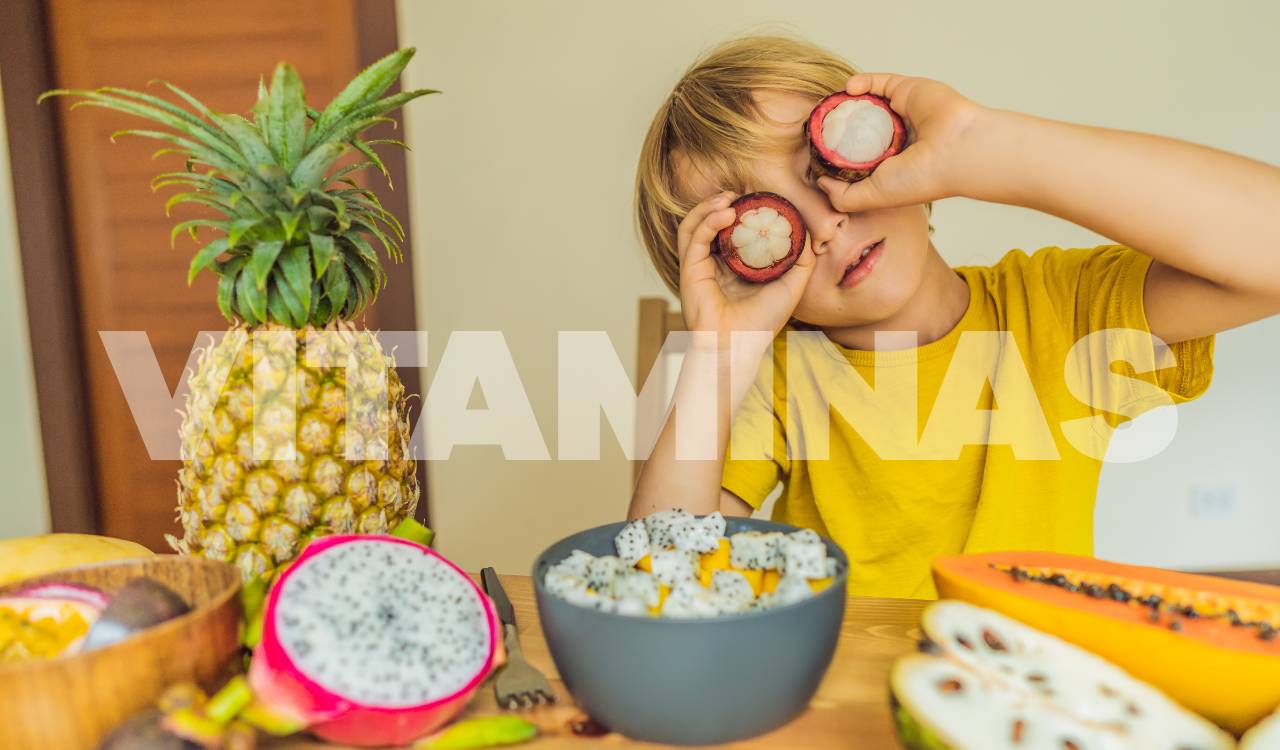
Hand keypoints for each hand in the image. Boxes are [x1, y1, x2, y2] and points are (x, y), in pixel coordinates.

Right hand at [677, 191, 815, 343]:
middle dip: (720, 203)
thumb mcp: (791, 286)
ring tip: (728, 197)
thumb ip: (800, 260)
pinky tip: (725, 213)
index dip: (739, 211)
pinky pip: (694, 237)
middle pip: (708, 223)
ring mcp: (699, 266)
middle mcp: (713, 264)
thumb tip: (806, 231)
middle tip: (738, 193)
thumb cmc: (762, 322)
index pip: (730, 230)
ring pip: (694, 225)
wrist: (741, 345)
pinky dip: (707, 221)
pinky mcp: (689, 270)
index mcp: (732, 266)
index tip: (755, 198)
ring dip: (708, 206)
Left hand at [817, 73, 984, 212]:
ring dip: (845, 103)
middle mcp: (894, 138)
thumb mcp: (870, 197)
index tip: (814, 152)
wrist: (954, 151)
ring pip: (865, 103)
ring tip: (827, 108)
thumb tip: (820, 182)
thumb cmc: (918, 178)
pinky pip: (877, 81)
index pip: (856, 156)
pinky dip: (860, 83)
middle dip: (837, 127)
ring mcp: (900, 113)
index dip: (835, 153)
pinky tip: (847, 90)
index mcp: (888, 163)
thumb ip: (843, 196)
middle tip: (816, 126)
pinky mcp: (905, 89)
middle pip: (858, 127)